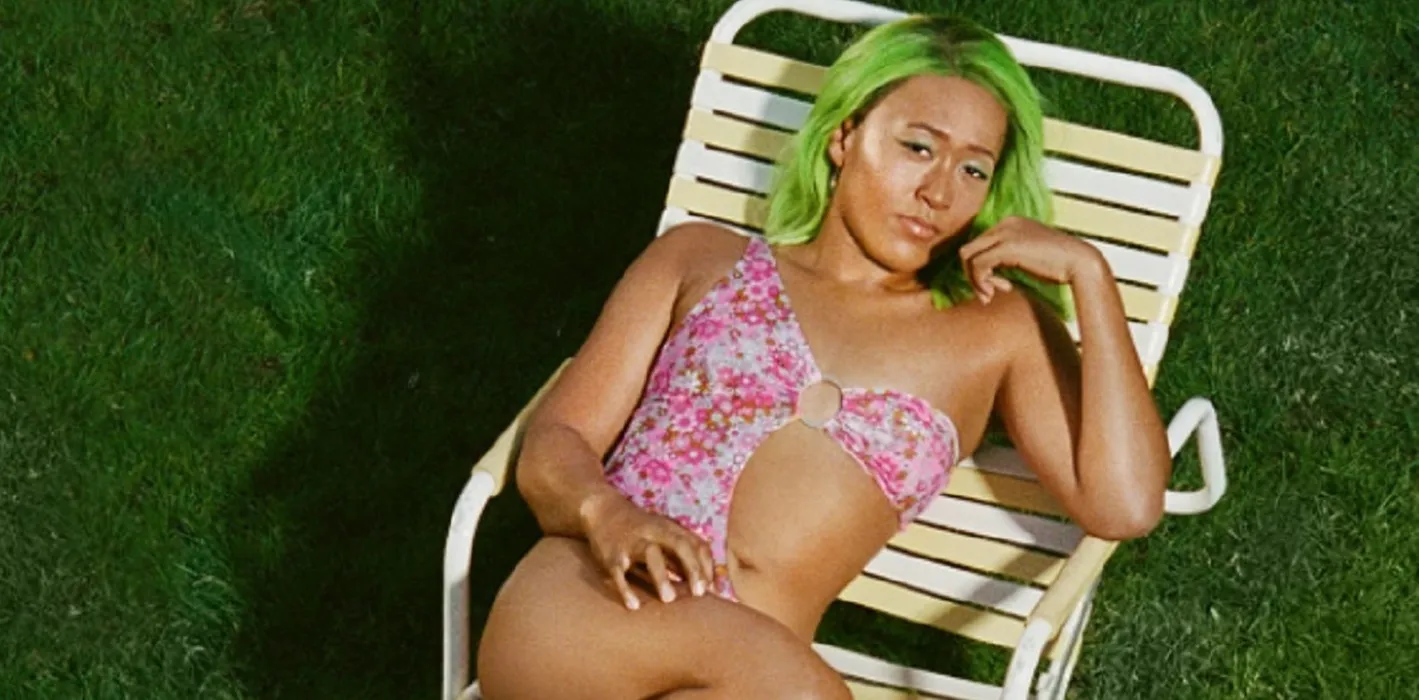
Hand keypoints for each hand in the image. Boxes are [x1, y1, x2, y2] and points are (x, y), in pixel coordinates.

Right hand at [579, 491, 715, 609]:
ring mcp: (632, 543)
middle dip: (692, 568)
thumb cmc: (640, 529)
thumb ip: (681, 555)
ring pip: (650, 554)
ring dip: (661, 576)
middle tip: (699, 594)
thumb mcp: (663, 534)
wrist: (602, 510)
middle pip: (679, 545)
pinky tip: (634, 606)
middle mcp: (653, 532)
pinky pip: (619, 572)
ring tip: (669, 600)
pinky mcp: (611, 555)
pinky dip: (626, 589)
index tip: (712, 588)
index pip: (696, 543)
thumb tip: (707, 581)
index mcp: (670, 528)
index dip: (706, 566)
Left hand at [958, 217, 1107, 303]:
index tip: (998, 286)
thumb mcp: (1027, 256)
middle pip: (968, 249)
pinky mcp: (1007, 246)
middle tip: (988, 294)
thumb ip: (1007, 257)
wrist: (1081, 263)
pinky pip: (978, 264)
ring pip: (967, 256)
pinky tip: (999, 290)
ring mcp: (1005, 232)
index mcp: (1010, 223)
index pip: (978, 245)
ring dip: (974, 281)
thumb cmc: (1058, 266)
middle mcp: (1005, 223)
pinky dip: (980, 281)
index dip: (981, 270)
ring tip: (990, 295)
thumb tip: (985, 271)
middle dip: (973, 276)